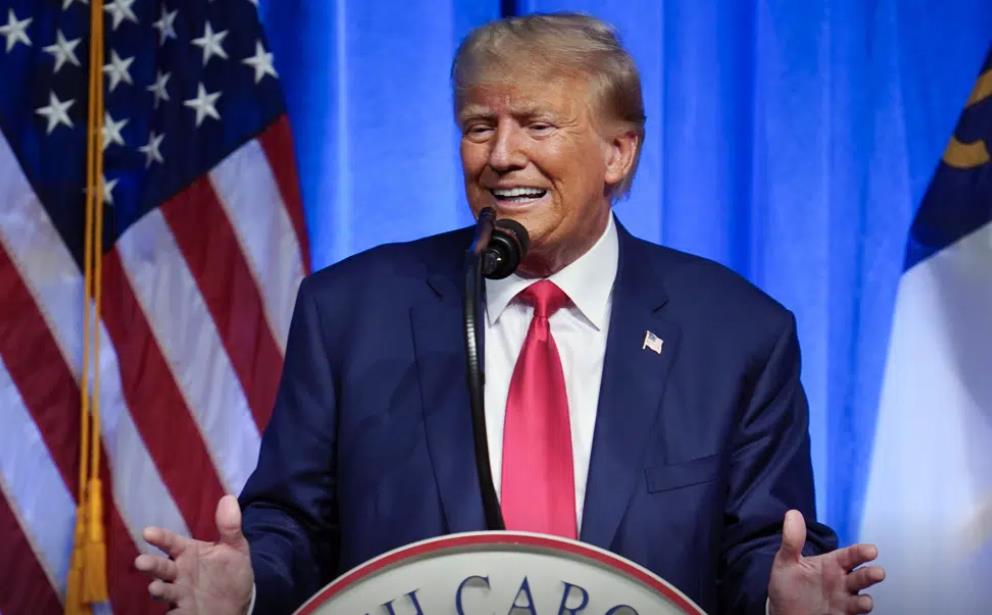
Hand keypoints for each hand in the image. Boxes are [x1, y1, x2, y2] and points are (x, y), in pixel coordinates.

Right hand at [135, 495, 253, 613]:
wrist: (240, 602)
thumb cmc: (230, 572)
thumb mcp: (235, 548)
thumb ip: (230, 527)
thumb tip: (228, 498)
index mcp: (188, 553)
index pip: (171, 542)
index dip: (160, 537)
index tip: (148, 532)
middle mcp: (179, 572)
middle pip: (161, 568)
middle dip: (151, 565)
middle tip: (141, 562)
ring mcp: (180, 593)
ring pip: (163, 590)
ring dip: (157, 589)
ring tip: (155, 588)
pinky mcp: (184, 612)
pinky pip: (173, 613)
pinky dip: (171, 613)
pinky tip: (171, 612)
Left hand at [768, 510, 884, 614]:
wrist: (783, 612)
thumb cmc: (788, 586)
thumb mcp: (786, 562)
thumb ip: (792, 541)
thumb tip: (792, 513)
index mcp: (832, 564)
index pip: (851, 555)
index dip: (862, 552)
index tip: (872, 550)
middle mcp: (842, 581)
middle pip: (862, 576)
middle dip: (872, 574)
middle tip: (877, 573)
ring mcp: (843, 600)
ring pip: (861, 598)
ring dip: (865, 600)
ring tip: (865, 602)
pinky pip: (853, 614)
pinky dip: (857, 612)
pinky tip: (855, 610)